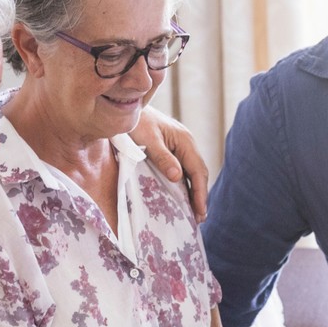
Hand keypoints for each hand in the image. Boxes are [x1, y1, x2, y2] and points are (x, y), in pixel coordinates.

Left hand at [131, 106, 208, 221]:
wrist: (126, 107)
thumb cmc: (136, 122)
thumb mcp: (148, 140)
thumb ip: (162, 158)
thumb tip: (177, 177)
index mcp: (184, 141)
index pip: (198, 171)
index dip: (200, 193)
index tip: (201, 212)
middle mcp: (186, 144)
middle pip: (198, 174)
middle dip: (200, 196)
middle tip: (199, 219)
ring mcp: (180, 148)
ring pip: (192, 174)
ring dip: (193, 193)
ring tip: (193, 214)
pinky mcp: (171, 151)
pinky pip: (183, 171)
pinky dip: (185, 186)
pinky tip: (182, 198)